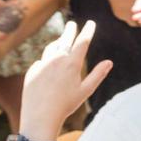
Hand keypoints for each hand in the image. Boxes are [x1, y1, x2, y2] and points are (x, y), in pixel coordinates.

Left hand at [20, 20, 113, 138]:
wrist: (40, 116)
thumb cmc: (66, 105)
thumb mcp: (85, 91)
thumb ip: (98, 75)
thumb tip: (109, 62)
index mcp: (72, 64)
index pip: (82, 42)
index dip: (88, 31)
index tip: (91, 23)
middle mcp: (56, 60)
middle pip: (64, 39)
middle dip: (70, 30)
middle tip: (72, 24)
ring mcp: (42, 65)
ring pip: (51, 48)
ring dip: (58, 42)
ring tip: (61, 40)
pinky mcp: (32, 71)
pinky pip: (41, 61)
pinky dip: (47, 59)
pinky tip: (49, 64)